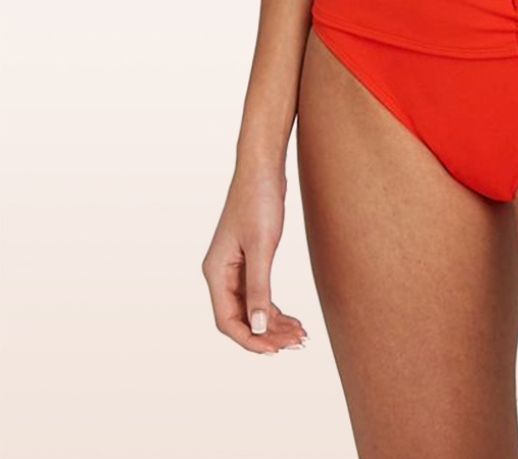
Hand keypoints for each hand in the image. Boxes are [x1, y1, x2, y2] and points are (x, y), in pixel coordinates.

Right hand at [201, 163, 307, 353]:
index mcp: (216, 272)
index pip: (227, 321)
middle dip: (267, 334)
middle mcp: (221, 273)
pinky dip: (274, 308)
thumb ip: (259, 288)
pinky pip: (257, 294)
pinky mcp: (248, 260)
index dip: (251, 340)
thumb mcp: (262, 246)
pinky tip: (292, 318)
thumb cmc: (259, 201)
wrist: (263, 168)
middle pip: (240, 318)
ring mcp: (234, 267)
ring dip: (273, 324)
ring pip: (251, 308)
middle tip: (297, 342)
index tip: (276, 350)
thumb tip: (259, 328)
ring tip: (300, 335)